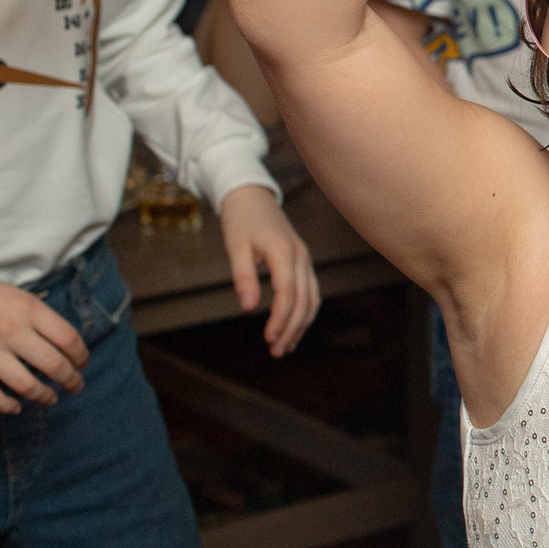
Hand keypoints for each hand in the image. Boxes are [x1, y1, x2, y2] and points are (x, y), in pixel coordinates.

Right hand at [0, 251, 87, 412]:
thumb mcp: (9, 292)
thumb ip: (33, 314)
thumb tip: (59, 339)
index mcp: (27, 307)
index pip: (69, 339)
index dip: (81, 356)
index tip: (82, 364)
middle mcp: (11, 330)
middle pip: (55, 365)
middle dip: (71, 381)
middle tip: (75, 387)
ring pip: (28, 385)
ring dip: (44, 396)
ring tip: (50, 398)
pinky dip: (9, 406)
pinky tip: (16, 407)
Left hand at [219, 185, 319, 354]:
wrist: (252, 196)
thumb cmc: (241, 220)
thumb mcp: (236, 246)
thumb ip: (244, 276)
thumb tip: (249, 308)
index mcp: (284, 251)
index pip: (288, 292)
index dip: (281, 318)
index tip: (268, 338)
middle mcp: (301, 256)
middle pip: (304, 300)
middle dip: (292, 328)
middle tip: (276, 351)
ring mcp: (305, 259)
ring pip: (312, 298)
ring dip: (301, 324)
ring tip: (286, 346)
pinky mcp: (303, 262)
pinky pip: (311, 291)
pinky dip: (305, 312)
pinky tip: (293, 327)